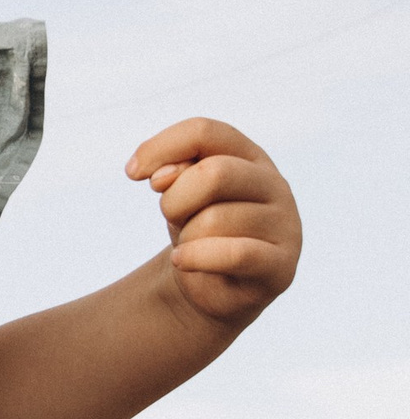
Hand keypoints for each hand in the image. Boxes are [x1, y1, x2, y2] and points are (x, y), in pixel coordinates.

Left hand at [127, 116, 301, 327]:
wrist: (215, 287)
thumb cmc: (198, 230)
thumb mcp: (180, 195)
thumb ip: (174, 174)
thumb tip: (163, 177)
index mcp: (249, 156)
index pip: (204, 132)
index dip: (161, 147)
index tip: (132, 174)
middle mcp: (274, 184)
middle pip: (214, 173)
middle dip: (175, 199)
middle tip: (171, 217)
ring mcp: (284, 224)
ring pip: (215, 219)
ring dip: (186, 237)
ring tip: (192, 245)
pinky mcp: (281, 265)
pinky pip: (234, 254)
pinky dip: (196, 257)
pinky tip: (181, 261)